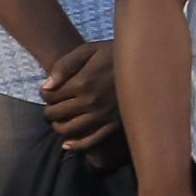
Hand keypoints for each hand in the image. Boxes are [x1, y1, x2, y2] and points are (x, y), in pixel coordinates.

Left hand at [35, 39, 123, 157]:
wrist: (150, 63)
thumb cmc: (116, 54)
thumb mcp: (90, 50)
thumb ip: (65, 65)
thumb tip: (46, 87)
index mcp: (83, 82)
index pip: (51, 96)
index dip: (45, 94)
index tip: (48, 91)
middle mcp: (91, 102)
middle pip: (57, 114)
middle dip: (49, 110)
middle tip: (52, 106)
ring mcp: (102, 116)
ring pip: (69, 129)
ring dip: (58, 126)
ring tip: (59, 120)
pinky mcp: (114, 125)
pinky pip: (90, 142)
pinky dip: (75, 145)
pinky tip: (67, 143)